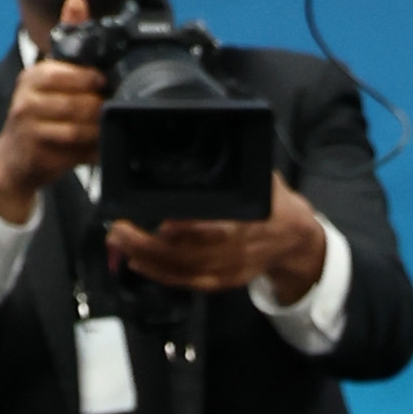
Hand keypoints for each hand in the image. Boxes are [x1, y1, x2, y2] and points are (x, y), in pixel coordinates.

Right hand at [0, 18, 108, 216]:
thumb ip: (67, 39)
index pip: (66, 72)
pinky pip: (75, 151)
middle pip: (76, 102)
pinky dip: (93, 150)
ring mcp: (32, 128)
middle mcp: (28, 100)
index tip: (106, 82)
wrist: (14, 158)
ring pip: (77, 128)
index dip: (91, 78)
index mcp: (33, 77)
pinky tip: (100, 147)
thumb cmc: (36, 114)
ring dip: (98, 129)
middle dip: (99, 106)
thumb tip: (77, 2)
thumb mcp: (48, 75)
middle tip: (113, 107)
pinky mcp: (39, 153)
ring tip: (109, 126)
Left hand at [110, 184, 329, 301]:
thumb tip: (205, 131)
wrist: (293, 237)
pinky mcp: (222, 280)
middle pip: (190, 253)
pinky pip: (189, 283)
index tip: (162, 221)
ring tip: (119, 240)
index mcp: (249, 219)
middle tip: (120, 227)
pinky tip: (139, 263)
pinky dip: (161, 275)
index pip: (217, 228)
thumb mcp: (258, 173)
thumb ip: (232, 163)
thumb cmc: (270, 200)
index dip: (189, 229)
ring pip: (185, 270)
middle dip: (151, 244)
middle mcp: (237, 248)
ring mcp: (229, 268)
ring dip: (149, 258)